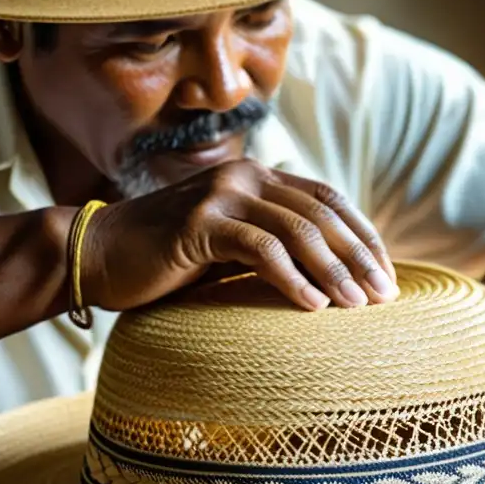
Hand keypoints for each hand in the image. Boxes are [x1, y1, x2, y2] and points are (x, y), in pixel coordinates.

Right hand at [77, 159, 398, 311]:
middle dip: (359, 257)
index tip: (387, 273)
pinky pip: (259, 249)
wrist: (97, 255)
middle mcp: (245, 176)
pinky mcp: (198, 222)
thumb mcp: (230, 246)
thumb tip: (330, 278)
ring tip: (359, 307)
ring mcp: (221, 195)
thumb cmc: (167, 260)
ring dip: (334, 271)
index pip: (328, 199)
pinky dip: (292, 279)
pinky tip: (313, 307)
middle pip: (321, 214)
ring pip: (297, 231)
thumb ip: (271, 245)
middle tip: (386, 296)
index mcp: (258, 177)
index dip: (363, 235)